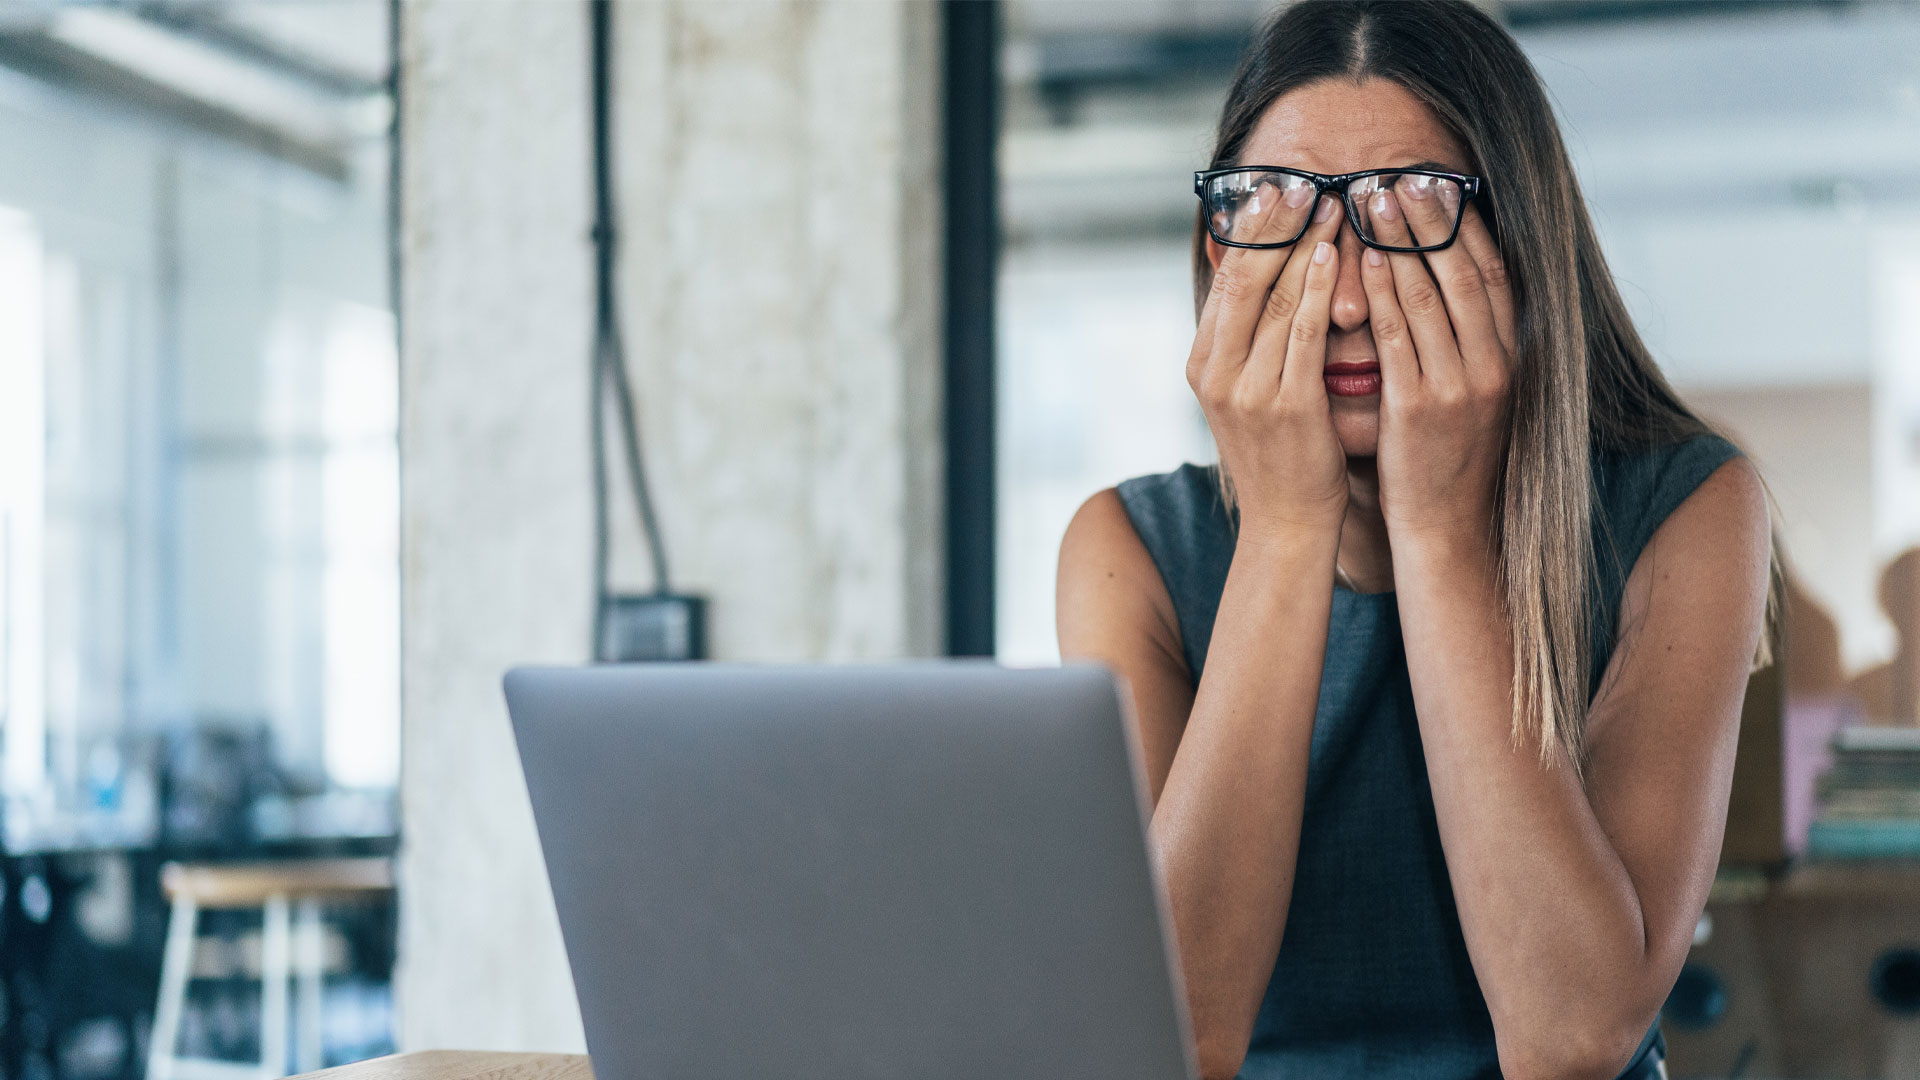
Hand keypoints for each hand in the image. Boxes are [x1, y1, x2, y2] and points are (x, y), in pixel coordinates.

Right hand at [1186, 190, 1348, 538]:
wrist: (1288, 522)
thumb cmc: (1280, 451)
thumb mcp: (1248, 389)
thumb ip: (1249, 338)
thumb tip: (1261, 275)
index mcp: (1202, 363)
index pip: (1225, 279)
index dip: (1250, 229)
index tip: (1275, 187)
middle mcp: (1215, 372)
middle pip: (1245, 279)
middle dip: (1275, 225)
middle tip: (1303, 179)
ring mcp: (1247, 389)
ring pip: (1277, 298)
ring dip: (1307, 244)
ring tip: (1332, 203)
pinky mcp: (1286, 404)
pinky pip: (1304, 332)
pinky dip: (1320, 288)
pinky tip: (1336, 254)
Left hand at [1358, 181, 1516, 551]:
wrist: (1447, 528)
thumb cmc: (1447, 457)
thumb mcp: (1471, 393)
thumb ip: (1464, 342)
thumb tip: (1446, 286)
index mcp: (1509, 357)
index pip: (1492, 273)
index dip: (1466, 224)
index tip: (1441, 182)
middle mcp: (1494, 365)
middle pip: (1462, 273)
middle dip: (1429, 219)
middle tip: (1399, 174)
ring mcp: (1460, 386)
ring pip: (1430, 296)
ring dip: (1400, 242)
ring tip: (1373, 199)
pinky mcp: (1421, 408)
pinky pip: (1400, 338)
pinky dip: (1385, 294)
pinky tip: (1366, 260)